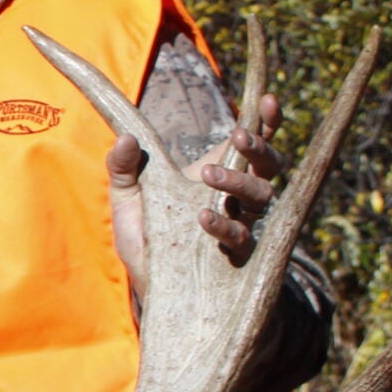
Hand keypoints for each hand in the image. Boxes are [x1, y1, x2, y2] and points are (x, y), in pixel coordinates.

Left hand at [108, 92, 280, 307]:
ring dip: (240, 182)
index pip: (250, 144)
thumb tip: (125, 138)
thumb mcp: (128, 199)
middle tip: (238, 136)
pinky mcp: (236, 259)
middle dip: (259, 147)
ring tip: (208, 174)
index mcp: (219, 176)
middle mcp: (238, 199)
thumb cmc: (145, 238)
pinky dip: (224, 225)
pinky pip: (242, 239)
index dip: (265, 122)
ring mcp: (242, 227)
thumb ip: (122, 168)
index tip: (268, 100)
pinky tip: (203, 217)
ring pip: (264, 197)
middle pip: (269, 166)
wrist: (149, 291)